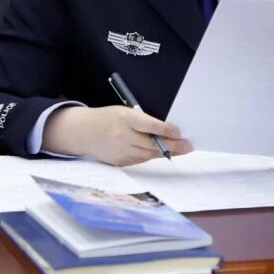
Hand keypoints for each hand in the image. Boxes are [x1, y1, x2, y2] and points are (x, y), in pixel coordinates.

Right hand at [42, 105, 192, 165]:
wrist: (84, 132)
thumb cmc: (109, 118)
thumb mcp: (124, 112)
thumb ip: (143, 120)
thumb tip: (167, 130)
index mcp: (125, 118)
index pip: (149, 125)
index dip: (165, 130)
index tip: (179, 133)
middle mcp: (123, 136)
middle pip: (151, 143)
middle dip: (172, 146)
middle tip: (188, 146)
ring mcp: (120, 151)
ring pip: (148, 154)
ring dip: (166, 153)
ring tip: (181, 150)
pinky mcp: (119, 162)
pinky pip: (140, 160)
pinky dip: (151, 156)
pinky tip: (162, 153)